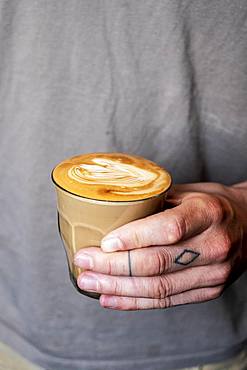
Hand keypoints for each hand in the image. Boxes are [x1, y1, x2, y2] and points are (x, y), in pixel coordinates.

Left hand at [74, 182, 246, 309]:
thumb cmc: (214, 204)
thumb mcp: (189, 192)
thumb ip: (156, 202)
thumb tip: (111, 211)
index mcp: (208, 213)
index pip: (167, 229)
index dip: (133, 238)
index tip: (103, 242)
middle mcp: (213, 246)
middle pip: (157, 263)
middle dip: (113, 266)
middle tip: (84, 262)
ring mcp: (213, 274)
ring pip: (158, 288)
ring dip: (117, 288)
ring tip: (89, 282)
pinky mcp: (208, 291)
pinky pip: (166, 301)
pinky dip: (134, 302)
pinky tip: (111, 299)